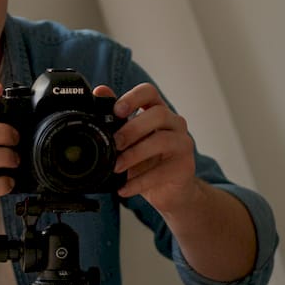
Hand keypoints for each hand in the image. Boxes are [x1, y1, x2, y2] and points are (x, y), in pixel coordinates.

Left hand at [95, 83, 202, 215]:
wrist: (170, 192)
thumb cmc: (148, 162)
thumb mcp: (130, 140)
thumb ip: (117, 118)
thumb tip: (99, 92)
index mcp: (158, 112)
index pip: (149, 92)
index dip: (133, 97)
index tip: (117, 110)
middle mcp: (174, 124)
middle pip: (158, 114)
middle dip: (132, 128)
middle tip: (115, 144)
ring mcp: (182, 144)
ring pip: (162, 140)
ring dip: (135, 154)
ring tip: (117, 168)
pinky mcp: (184, 167)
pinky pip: (161, 172)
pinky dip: (139, 182)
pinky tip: (124, 188)